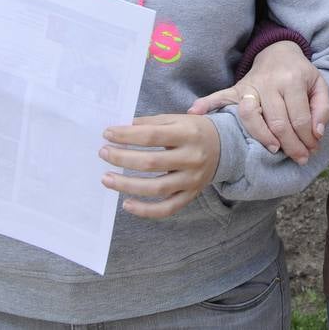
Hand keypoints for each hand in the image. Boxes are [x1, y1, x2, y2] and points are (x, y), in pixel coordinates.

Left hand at [100, 114, 219, 218]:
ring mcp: (192, 179)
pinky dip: (145, 210)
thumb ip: (151, 123)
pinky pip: (167, 208)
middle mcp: (192, 158)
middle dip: (122, 158)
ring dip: (127, 185)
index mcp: (188, 134)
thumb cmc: (194, 130)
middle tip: (103, 153)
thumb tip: (122, 129)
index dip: (126, 135)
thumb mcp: (177, 119)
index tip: (107, 134)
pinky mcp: (191, 195)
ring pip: (156, 188)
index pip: (151, 136)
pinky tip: (126, 204)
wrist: (224, 146)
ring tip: (106, 178)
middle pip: (151, 163)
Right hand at [188, 41, 328, 164]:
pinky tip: (195, 113)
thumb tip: (318, 132)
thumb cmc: (301, 73)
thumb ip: (323, 107)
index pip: (299, 118)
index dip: (307, 138)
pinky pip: (219, 96)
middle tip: (300, 158)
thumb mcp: (319, 84)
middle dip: (290, 145)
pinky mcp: (237, 88)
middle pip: (278, 122)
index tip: (312, 150)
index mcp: (292, 81)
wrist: (278, 51)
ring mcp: (251, 86)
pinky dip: (207, 104)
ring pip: (251, 116)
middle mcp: (270, 83)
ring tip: (274, 150)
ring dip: (262, 137)